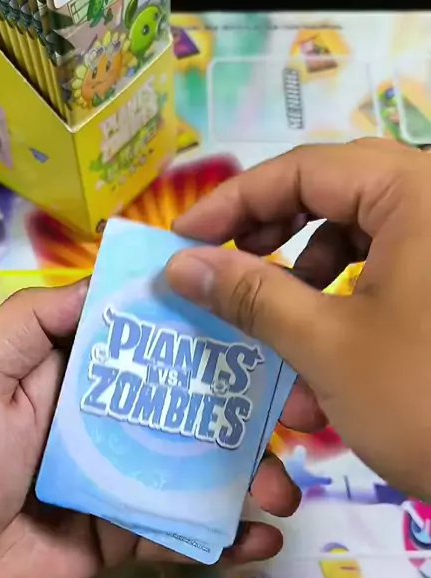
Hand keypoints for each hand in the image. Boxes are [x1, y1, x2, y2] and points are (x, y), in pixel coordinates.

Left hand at [0, 283, 302, 577]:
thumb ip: (38, 321)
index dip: (213, 342)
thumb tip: (108, 280)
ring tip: (282, 492)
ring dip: (249, 481)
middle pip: (192, 414)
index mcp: (80, 378)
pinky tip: (257, 538)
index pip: (158, 351)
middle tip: (299, 423)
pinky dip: (221, 540)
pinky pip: (178, 536)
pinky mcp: (120, 539)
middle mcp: (108, 425)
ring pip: (197, 477)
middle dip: (249, 417)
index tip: (268, 338)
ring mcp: (119, 484)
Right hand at [167, 139, 430, 502]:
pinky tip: (320, 370)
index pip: (305, 169)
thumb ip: (249, 295)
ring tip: (270, 334)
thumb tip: (179, 264)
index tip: (183, 240)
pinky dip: (343, 312)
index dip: (233, 202)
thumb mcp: (326, 345)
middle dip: (270, 236)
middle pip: (333, 195)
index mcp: (417, 194)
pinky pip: (386, 277)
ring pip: (357, 240)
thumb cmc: (423, 400)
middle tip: (223, 268)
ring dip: (304, 285)